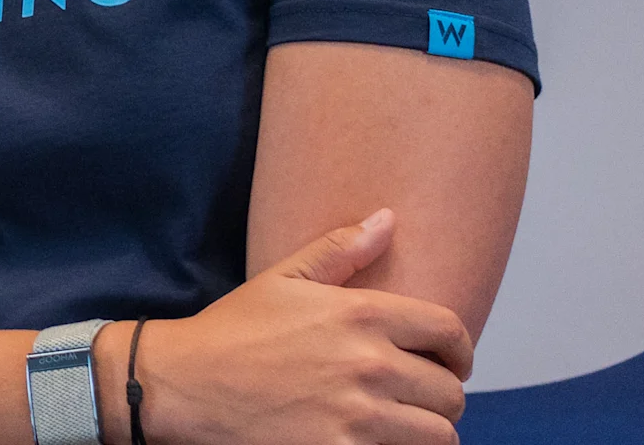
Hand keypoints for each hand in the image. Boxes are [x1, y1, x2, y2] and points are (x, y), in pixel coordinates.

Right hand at [131, 210, 471, 444]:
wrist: (183, 386)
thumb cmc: (233, 331)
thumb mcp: (282, 279)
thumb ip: (340, 250)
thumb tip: (387, 220)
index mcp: (360, 314)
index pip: (451, 331)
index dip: (460, 350)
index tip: (450, 361)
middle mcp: (369, 364)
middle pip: (451, 391)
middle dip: (440, 394)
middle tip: (417, 397)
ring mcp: (358, 415)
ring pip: (440, 434)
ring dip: (426, 430)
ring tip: (403, 425)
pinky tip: (374, 440)